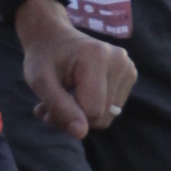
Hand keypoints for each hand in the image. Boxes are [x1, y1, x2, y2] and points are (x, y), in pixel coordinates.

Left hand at [15, 0, 137, 137]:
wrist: (54, 37)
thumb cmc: (43, 58)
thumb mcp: (40, 82)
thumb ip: (59, 108)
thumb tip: (81, 134)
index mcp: (97, 57)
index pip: (92, 110)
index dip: (68, 117)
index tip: (47, 108)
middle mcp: (120, 61)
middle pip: (102, 115)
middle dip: (75, 117)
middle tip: (52, 104)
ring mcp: (128, 67)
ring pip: (108, 115)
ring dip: (83, 115)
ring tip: (65, 98)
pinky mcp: (130, 74)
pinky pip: (113, 108)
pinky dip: (95, 108)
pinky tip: (80, 93)